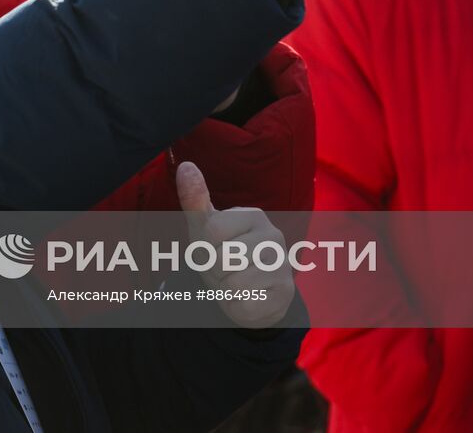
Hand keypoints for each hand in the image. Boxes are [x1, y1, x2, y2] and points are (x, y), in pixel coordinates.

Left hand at [176, 161, 294, 329]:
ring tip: (235, 282)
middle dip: (214, 270)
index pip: (212, 230)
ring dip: (225, 288)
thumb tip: (186, 166)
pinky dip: (236, 306)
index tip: (214, 248)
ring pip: (234, 282)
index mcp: (253, 215)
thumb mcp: (204, 227)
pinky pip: (245, 304)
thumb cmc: (224, 252)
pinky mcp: (286, 293)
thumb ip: (195, 200)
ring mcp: (283, 265)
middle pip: (222, 257)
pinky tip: (246, 297)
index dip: (204, 246)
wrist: (248, 290)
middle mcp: (274, 236)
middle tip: (224, 269)